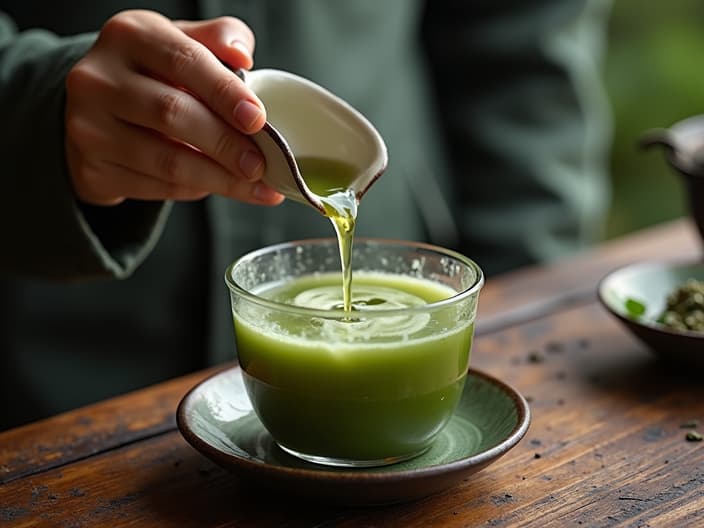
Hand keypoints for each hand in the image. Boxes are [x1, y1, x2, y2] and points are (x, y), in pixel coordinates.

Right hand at [64, 10, 283, 205]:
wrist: (95, 109)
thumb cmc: (152, 73)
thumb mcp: (181, 43)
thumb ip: (217, 39)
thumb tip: (242, 56)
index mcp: (128, 36)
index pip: (184, 62)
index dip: (225, 93)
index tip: (257, 119)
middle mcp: (98, 79)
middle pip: (172, 114)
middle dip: (225, 144)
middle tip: (261, 164)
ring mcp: (88, 128)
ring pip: (166, 161)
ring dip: (219, 178)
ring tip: (255, 185)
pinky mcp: (92, 170)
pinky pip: (156, 187)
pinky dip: (196, 189)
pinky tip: (219, 186)